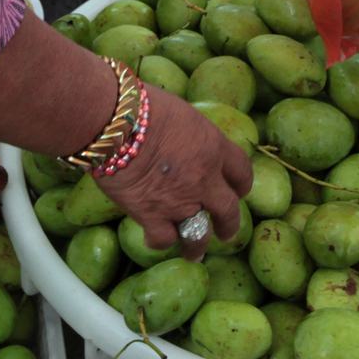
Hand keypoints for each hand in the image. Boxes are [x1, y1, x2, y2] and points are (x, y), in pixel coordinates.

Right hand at [97, 88, 251, 260]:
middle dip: (229, 225)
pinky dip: (159, 240)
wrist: (116, 122)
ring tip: (194, 252)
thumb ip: (191, 136)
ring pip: (200, 235)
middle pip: (229, 211)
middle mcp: (205, 179)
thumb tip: (185, 142)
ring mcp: (180, 201)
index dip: (241, 184)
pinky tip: (154, 238)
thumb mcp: (182, 114)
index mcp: (214, 147)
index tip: (238, 191)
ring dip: (198, 245)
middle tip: (226, 232)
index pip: (242, 171)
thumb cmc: (144, 106)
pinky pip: (164, 239)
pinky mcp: (152, 216)